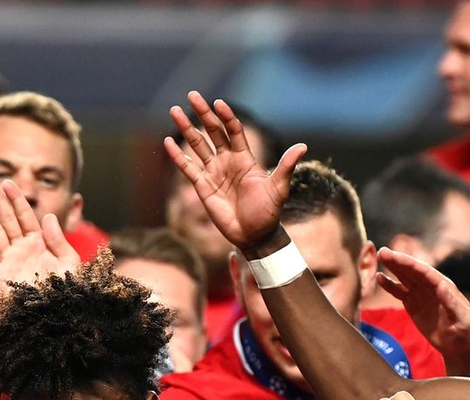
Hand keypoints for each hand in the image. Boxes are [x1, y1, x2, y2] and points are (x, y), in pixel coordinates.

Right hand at [0, 178, 79, 291]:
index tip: (7, 183)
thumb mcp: (68, 262)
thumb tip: (48, 217)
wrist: (53, 314)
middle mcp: (23, 249)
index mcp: (40, 243)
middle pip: (8, 220)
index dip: (16, 199)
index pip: (26, 216)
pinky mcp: (1, 276)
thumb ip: (58, 240)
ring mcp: (11, 261)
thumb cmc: (65, 291)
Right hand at [164, 92, 307, 255]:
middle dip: (203, 113)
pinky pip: (188, 168)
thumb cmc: (268, 213)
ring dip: (186, 129)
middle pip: (213, 131)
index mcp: (245, 158)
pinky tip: (167, 142)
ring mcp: (214, 173)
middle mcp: (228, 161)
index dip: (227, 116)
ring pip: (198, 146)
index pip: (234, 130)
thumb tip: (302, 147)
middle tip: (193, 95)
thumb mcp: (278, 189)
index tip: (219, 103)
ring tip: (174, 110)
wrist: (254, 236)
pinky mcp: (203, 188)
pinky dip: (177, 156)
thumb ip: (285, 167)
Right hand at [376, 248, 469, 368]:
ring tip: (380, 257)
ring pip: (405, 278)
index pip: (424, 271)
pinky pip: (400, 292)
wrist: (458, 345)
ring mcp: (421, 294)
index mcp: (444, 286)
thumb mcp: (462, 318)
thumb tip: (441, 285)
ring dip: (393, 268)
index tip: (395, 256)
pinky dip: (390, 285)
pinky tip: (380, 278)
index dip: (409, 263)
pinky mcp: (413, 305)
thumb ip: (451, 302)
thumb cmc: (464, 332)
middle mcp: (431, 286)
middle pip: (412, 271)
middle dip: (398, 261)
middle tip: (382, 252)